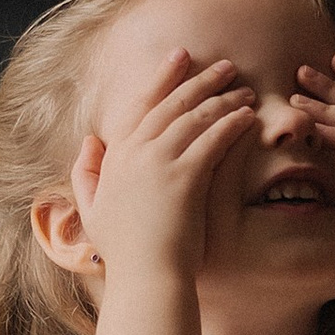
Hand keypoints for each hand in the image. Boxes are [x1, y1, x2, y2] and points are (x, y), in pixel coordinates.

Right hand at [73, 49, 257, 283]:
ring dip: (223, 98)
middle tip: (223, 64)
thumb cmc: (124, 252)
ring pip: (196, 116)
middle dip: (200, 78)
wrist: (145, 277)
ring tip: (244, 88)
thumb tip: (88, 142)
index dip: (162, 78)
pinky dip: (232, 123)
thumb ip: (85, 174)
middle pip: (172, 103)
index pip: (142, 104)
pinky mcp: (186, 176)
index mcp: (116, 155)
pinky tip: (249, 115)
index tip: (179, 57)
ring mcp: (160, 162)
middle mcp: (136, 151)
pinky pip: (213, 139)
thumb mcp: (92, 210)